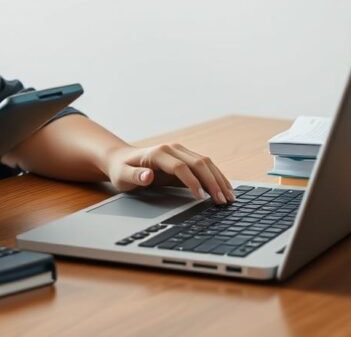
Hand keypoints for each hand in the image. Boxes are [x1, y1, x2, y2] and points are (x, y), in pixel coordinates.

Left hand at [105, 143, 234, 203]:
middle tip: (223, 201)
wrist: (122, 158)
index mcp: (158, 153)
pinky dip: (216, 177)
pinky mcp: (186, 157)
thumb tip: (147, 176)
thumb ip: (134, 177)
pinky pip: (205, 166)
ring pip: (206, 163)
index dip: (192, 182)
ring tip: (229, 198)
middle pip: (199, 163)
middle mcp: (172, 148)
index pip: (181, 167)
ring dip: (219, 180)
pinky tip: (224, 189)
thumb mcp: (122, 176)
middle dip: (213, 182)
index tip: (201, 198)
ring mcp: (181, 151)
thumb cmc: (121, 170)